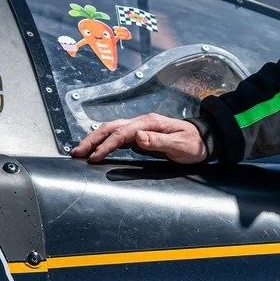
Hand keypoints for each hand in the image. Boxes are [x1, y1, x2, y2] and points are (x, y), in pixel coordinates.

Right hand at [71, 112, 207, 163]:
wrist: (203, 141)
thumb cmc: (193, 144)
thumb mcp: (180, 145)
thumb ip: (158, 142)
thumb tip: (137, 137)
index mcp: (149, 123)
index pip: (122, 133)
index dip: (107, 145)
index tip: (95, 157)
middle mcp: (142, 123)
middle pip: (111, 128)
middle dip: (92, 140)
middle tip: (76, 152)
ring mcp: (140, 129)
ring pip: (111, 132)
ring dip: (95, 141)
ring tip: (79, 152)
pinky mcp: (140, 136)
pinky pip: (118, 138)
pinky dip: (104, 143)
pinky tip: (96, 151)